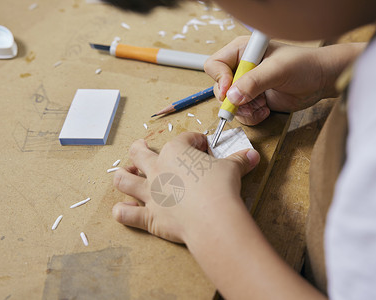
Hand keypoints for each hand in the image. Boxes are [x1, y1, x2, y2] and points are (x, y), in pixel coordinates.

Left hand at [111, 133, 259, 243]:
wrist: (213, 217)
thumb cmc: (221, 187)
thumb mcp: (232, 168)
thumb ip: (240, 160)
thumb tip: (252, 155)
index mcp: (176, 152)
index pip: (184, 139)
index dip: (196, 141)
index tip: (204, 147)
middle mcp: (157, 169)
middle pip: (140, 153)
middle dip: (140, 148)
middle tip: (142, 147)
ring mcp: (150, 192)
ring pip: (124, 180)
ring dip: (123, 176)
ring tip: (126, 173)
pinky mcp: (149, 216)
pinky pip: (125, 214)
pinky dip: (122, 211)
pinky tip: (123, 209)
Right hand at [205, 37, 364, 124]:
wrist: (322, 80)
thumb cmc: (304, 65)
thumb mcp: (278, 70)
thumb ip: (254, 82)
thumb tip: (231, 96)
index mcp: (243, 51)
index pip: (215, 65)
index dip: (219, 79)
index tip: (229, 92)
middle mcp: (242, 68)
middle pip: (220, 88)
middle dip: (233, 100)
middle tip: (249, 104)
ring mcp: (248, 86)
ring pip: (230, 104)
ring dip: (244, 110)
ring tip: (262, 106)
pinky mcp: (255, 100)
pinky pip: (242, 113)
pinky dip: (251, 116)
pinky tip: (266, 110)